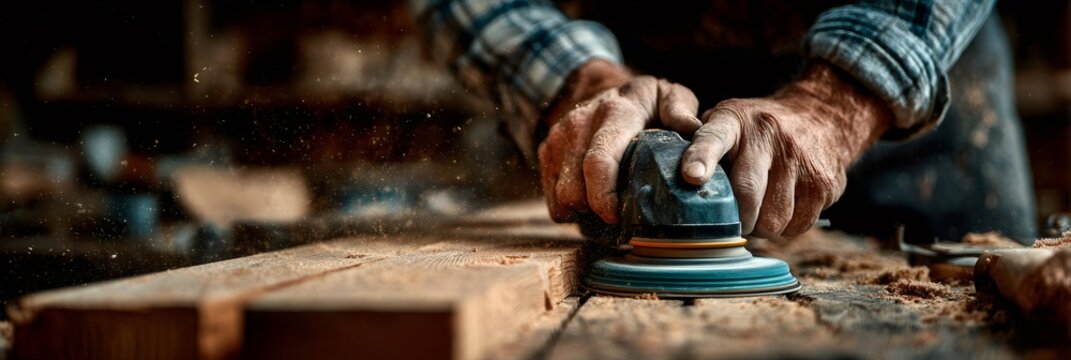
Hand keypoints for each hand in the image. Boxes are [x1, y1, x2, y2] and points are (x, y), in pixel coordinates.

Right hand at [539, 60, 701, 223]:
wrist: (606, 88)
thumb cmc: (646, 102)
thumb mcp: (670, 97)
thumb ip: (681, 111)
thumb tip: (693, 132)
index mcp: (614, 113)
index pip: (598, 162)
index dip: (604, 198)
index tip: (618, 216)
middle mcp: (579, 123)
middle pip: (573, 189)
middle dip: (594, 213)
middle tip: (619, 219)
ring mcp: (558, 137)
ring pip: (560, 196)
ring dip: (582, 212)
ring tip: (607, 210)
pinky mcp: (546, 150)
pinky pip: (552, 196)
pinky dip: (571, 208)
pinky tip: (592, 201)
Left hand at [680, 62, 891, 238]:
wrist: (822, 116)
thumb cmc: (757, 130)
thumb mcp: (727, 122)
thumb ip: (701, 147)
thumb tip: (670, 186)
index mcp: (734, 121)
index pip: (713, 139)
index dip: (701, 158)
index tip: (692, 176)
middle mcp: (768, 136)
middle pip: (747, 193)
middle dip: (737, 217)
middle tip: (735, 220)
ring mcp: (800, 159)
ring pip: (773, 219)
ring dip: (762, 227)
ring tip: (760, 210)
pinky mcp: (824, 183)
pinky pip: (798, 225)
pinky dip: (786, 228)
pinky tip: (783, 208)